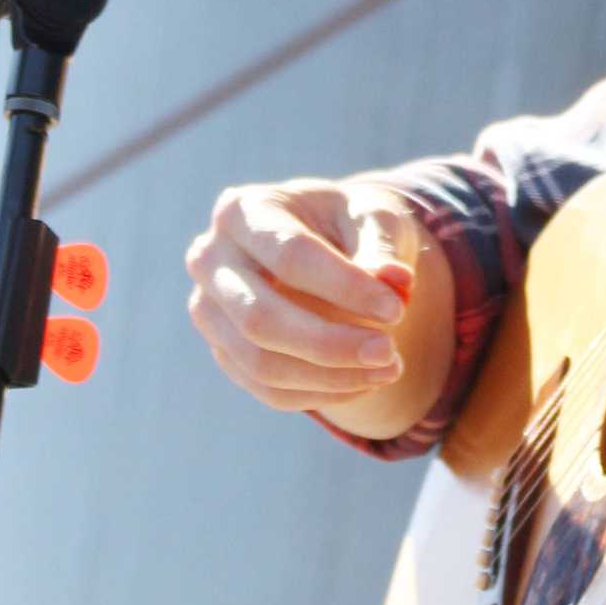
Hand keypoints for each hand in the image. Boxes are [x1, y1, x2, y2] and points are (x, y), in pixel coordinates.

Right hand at [185, 175, 438, 432]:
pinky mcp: (222, 350)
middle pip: (261, 318)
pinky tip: (364, 382)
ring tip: (387, 370)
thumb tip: (397, 282)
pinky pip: (266, 389)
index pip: (290, 257)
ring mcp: (208, 310)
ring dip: (329, 377)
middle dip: (331, 344)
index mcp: (243, 211)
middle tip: (389, 353)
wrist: (323, 243)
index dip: (345, 288)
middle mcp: (210, 261)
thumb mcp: (371, 216)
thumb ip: (381, 245)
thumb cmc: (346, 223)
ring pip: (260, 363)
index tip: (397, 309)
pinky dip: (318, 393)